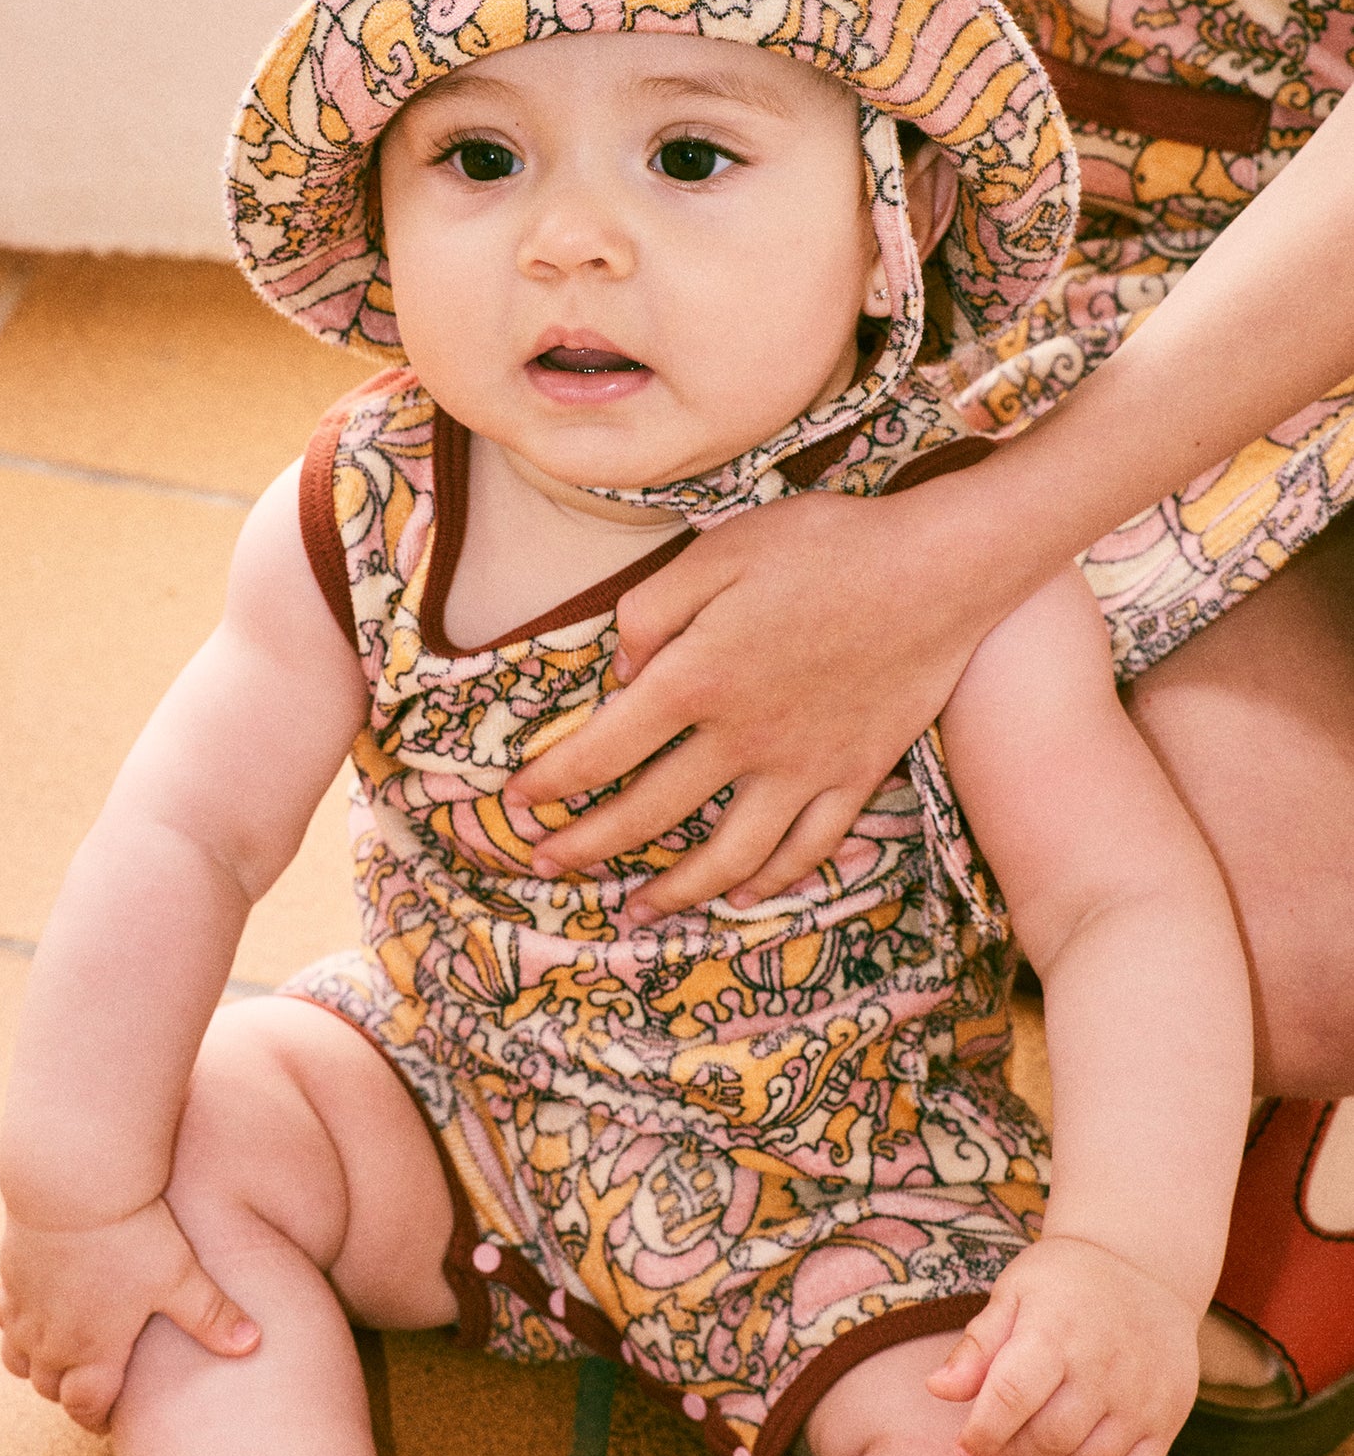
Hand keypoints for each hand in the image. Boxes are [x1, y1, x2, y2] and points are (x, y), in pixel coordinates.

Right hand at [0, 1196, 258, 1433]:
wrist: (72, 1183)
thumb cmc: (132, 1232)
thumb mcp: (180, 1275)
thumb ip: (212, 1315)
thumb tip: (254, 1344)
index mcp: (92, 1351)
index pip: (84, 1407)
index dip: (97, 1419)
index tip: (109, 1420)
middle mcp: (49, 1341)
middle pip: (49, 1389)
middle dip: (69, 1394)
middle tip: (92, 1387)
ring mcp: (22, 1310)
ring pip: (17, 1359)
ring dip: (37, 1363)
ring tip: (62, 1353)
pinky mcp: (9, 1277)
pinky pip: (2, 1316)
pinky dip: (17, 1323)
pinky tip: (41, 1306)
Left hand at [505, 490, 991, 916]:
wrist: (940, 567)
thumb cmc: (824, 545)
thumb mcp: (717, 550)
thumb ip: (649, 611)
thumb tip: (618, 674)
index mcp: (696, 679)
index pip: (599, 751)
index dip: (550, 784)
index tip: (516, 803)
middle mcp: (742, 738)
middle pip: (646, 815)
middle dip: (585, 847)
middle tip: (545, 864)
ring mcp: (803, 767)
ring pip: (725, 854)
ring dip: (672, 890)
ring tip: (636, 909)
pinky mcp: (855, 775)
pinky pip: (806, 849)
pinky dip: (769, 880)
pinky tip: (742, 892)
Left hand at [927, 1234, 1201, 1455]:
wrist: (1144, 1267)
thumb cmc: (1063, 1283)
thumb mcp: (1013, 1295)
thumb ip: (976, 1346)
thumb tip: (937, 1390)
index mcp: (1054, 1331)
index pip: (1010, 1399)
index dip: (981, 1434)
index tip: (964, 1450)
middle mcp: (1104, 1364)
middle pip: (1046, 1439)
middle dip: (1013, 1449)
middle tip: (1003, 1434)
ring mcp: (1143, 1392)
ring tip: (1043, 1428)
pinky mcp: (1172, 1411)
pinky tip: (1085, 1433)